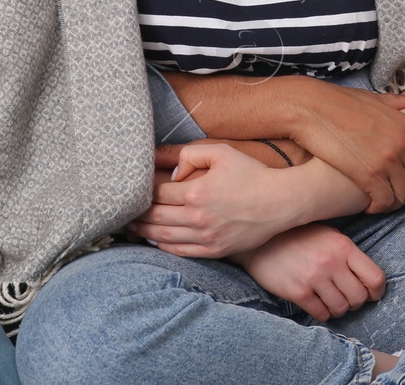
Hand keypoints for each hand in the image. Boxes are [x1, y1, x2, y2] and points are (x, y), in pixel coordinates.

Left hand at [128, 143, 300, 257]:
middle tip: (123, 213)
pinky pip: (180, 252)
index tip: (134, 191)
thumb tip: (172, 171)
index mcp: (196, 192)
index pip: (158, 193)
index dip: (143, 192)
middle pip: (155, 217)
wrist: (280, 202)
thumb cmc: (252, 174)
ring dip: (144, 233)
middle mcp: (197, 218)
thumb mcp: (223, 153)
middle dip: (137, 215)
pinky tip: (154, 240)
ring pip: (163, 237)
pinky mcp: (214, 250)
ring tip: (132, 228)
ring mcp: (206, 237)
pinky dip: (163, 247)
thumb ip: (191, 154)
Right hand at [229, 223, 386, 321]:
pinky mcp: (298, 292)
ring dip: (339, 309)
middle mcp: (332, 262)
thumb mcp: (328, 236)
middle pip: (359, 297)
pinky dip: (323, 313)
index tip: (372, 293)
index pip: (375, 277)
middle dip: (356, 301)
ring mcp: (314, 278)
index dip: (377, 291)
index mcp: (343, 246)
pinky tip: (317, 304)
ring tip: (331, 301)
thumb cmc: (299, 236)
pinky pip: (322, 314)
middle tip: (346, 297)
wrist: (262, 240)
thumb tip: (367, 280)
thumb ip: (347, 255)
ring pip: (341, 308)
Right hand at [289, 84, 404, 213]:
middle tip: (392, 194)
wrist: (311, 108)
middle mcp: (404, 143)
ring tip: (379, 201)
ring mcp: (388, 159)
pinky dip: (378, 207)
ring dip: (392, 203)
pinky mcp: (369, 174)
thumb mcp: (373, 98)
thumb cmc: (338, 102)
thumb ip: (395, 102)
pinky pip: (385, 201)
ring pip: (404, 195)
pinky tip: (367, 204)